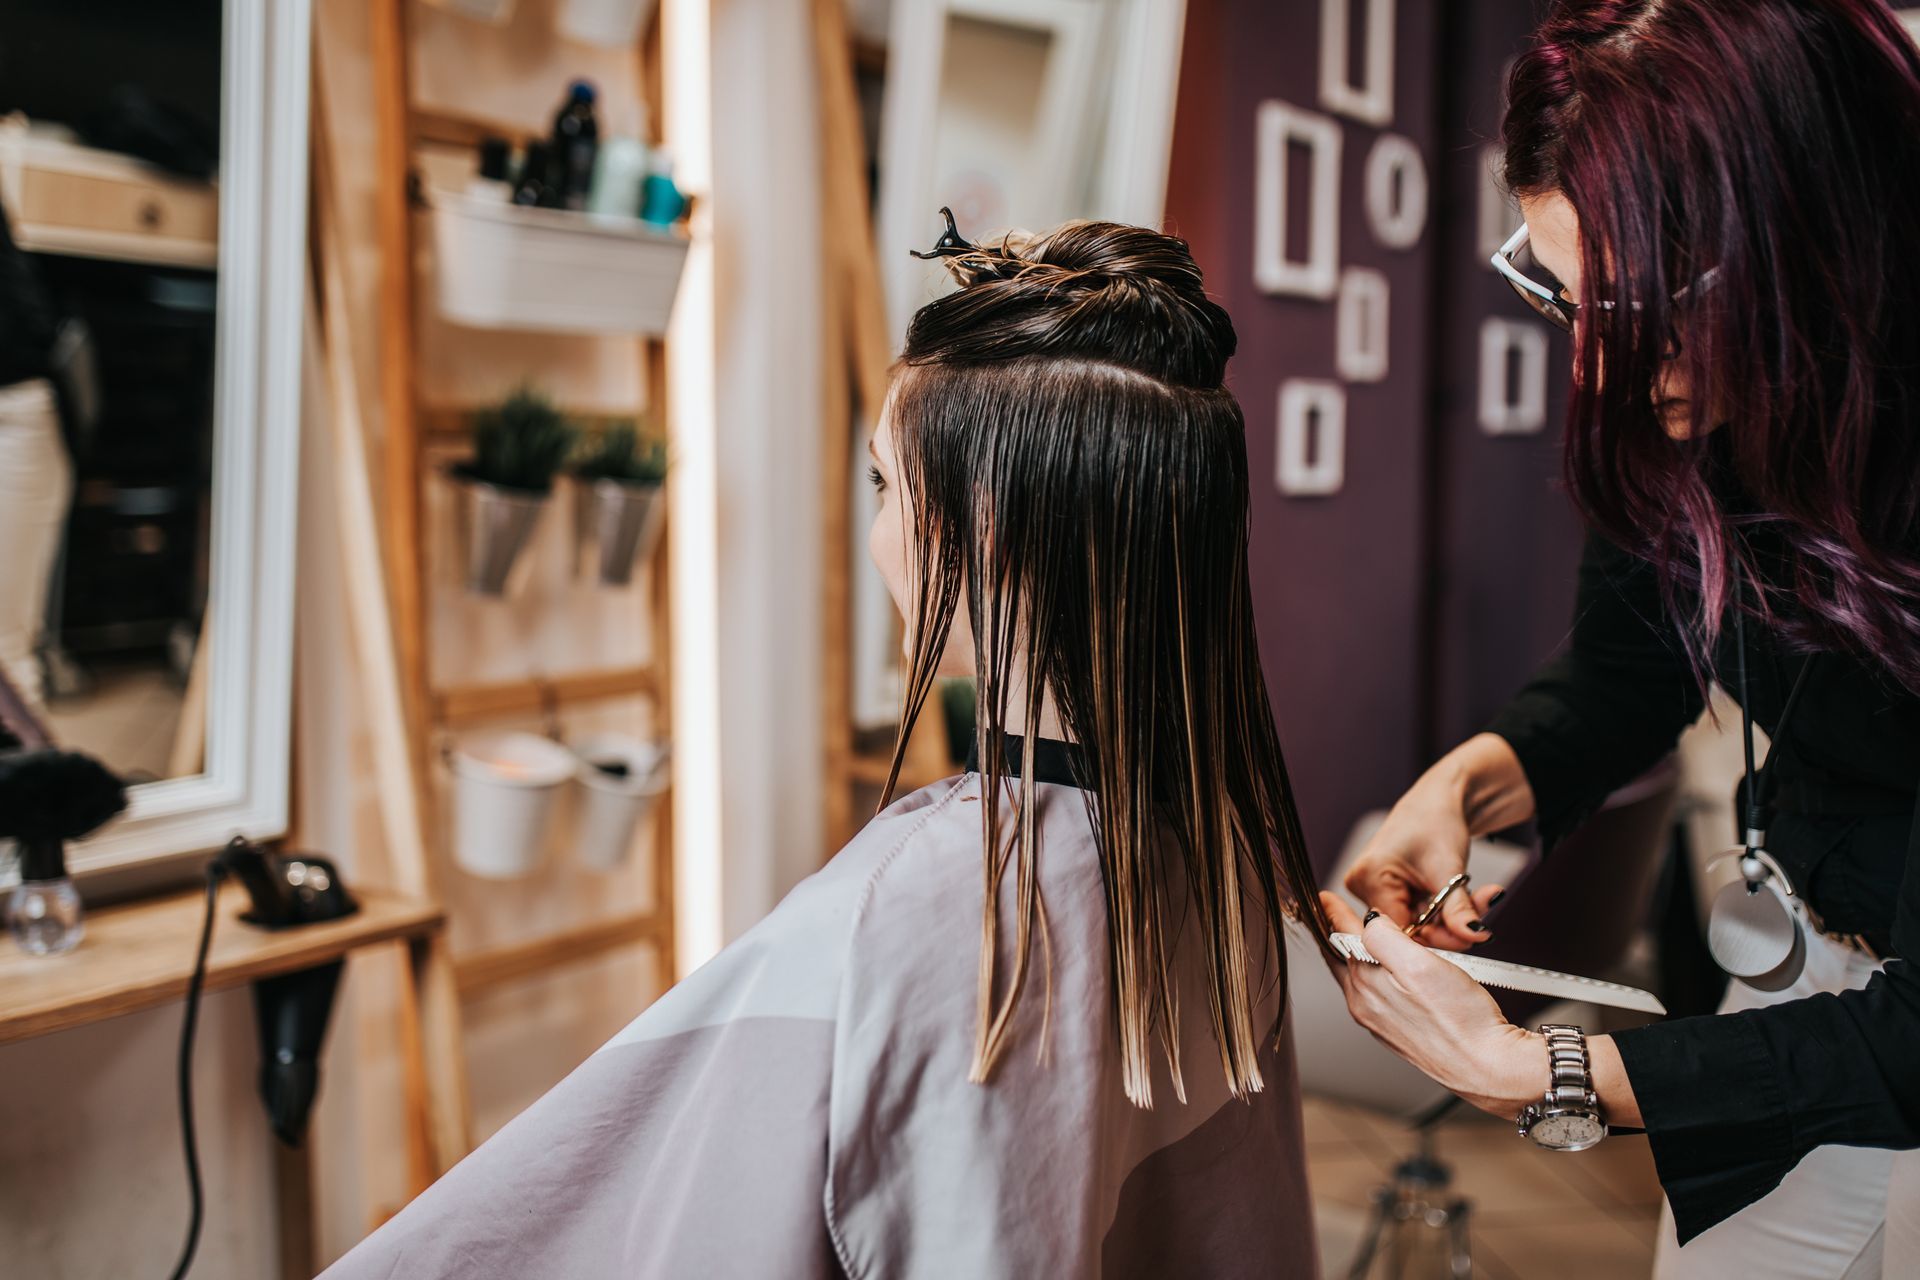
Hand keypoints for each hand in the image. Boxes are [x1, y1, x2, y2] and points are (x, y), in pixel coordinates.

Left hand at [1320, 893, 1543, 1120]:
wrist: (1488, 1068)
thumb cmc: (1461, 1020)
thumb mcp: (1420, 965)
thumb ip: (1384, 938)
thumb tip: (1367, 919)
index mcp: (1365, 986)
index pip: (1340, 939)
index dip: (1334, 913)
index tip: (1325, 896)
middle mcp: (1366, 1006)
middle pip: (1344, 959)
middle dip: (1342, 934)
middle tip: (1339, 913)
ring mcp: (1381, 1022)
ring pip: (1361, 977)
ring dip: (1362, 955)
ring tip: (1365, 937)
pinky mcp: (1399, 1032)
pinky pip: (1379, 995)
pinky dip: (1379, 976)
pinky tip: (1393, 972)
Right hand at [1341, 786, 1503, 950]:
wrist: (1437, 802)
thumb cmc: (1436, 821)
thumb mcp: (1449, 870)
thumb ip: (1459, 909)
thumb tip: (1475, 936)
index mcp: (1368, 877)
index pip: (1399, 930)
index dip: (1435, 937)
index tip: (1467, 937)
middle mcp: (1361, 884)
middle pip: (1406, 929)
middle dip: (1446, 928)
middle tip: (1479, 921)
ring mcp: (1369, 887)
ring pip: (1413, 923)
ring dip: (1445, 919)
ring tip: (1476, 900)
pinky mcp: (1382, 889)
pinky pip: (1412, 913)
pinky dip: (1438, 911)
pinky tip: (1459, 900)